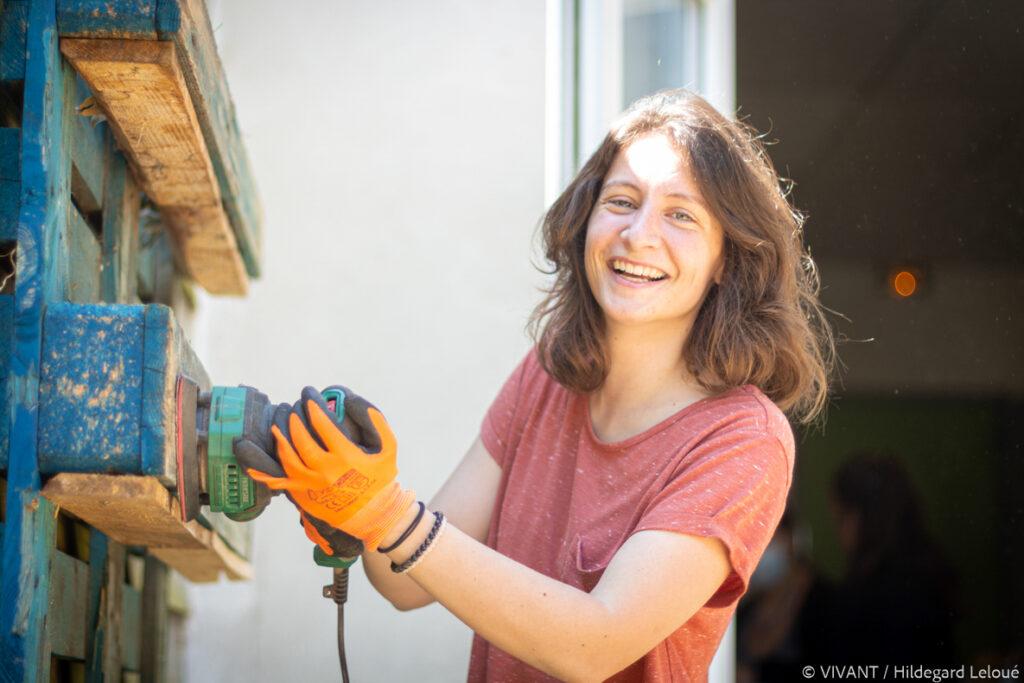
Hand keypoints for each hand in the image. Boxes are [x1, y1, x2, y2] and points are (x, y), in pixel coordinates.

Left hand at [246, 386, 415, 551]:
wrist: (373, 515)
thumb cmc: (381, 479)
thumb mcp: (388, 448)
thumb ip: (377, 422)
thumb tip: (354, 402)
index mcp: (346, 456)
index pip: (323, 425)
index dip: (314, 407)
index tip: (309, 398)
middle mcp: (326, 471)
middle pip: (301, 440)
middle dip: (294, 421)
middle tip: (293, 410)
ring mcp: (312, 486)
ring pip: (289, 459)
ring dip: (281, 440)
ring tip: (278, 427)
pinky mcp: (304, 497)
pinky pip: (280, 482)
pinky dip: (265, 473)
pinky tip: (254, 463)